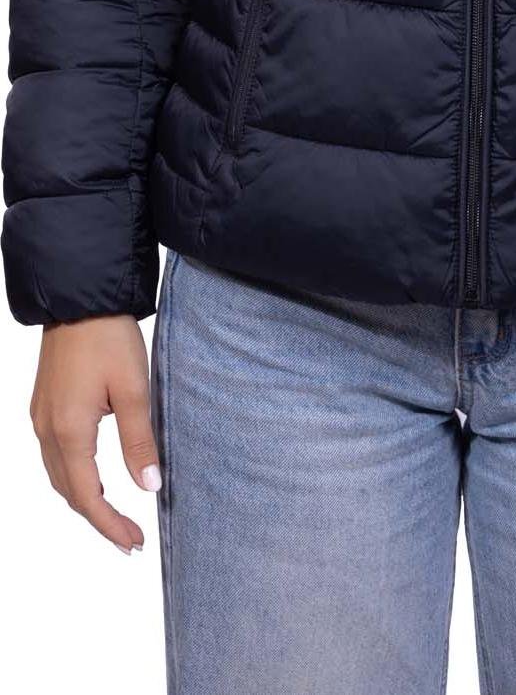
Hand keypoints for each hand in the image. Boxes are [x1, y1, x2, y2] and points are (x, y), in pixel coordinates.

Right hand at [30, 315, 160, 554]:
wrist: (80, 297)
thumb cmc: (108, 337)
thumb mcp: (134, 389)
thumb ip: (139, 441)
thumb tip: (149, 487)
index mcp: (69, 431)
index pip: (87, 497)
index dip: (109, 525)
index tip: (133, 543)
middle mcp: (47, 430)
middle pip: (69, 491)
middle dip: (98, 518)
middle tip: (129, 537)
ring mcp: (41, 417)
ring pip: (58, 475)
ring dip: (84, 498)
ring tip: (114, 514)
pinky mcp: (44, 404)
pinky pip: (54, 454)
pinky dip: (74, 475)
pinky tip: (93, 475)